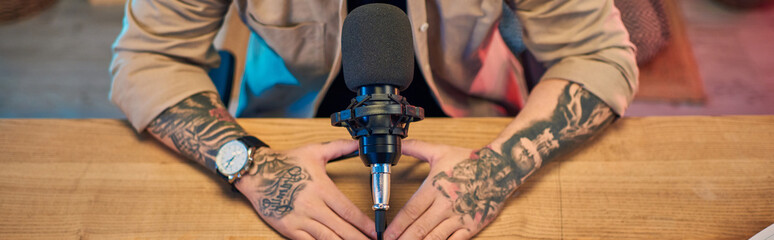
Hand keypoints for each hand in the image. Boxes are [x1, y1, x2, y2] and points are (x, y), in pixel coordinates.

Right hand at [235, 140, 375, 239]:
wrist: (255, 173)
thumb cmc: (285, 162)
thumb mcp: (314, 151)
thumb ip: (339, 148)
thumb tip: (359, 143)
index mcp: (321, 188)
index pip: (348, 211)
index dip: (364, 223)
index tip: (375, 230)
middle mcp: (312, 206)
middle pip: (342, 228)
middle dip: (359, 238)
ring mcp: (300, 220)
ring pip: (328, 239)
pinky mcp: (288, 229)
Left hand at [385, 140, 522, 239]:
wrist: (500, 169)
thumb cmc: (469, 162)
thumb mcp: (440, 151)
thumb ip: (416, 148)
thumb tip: (398, 144)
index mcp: (435, 187)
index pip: (411, 211)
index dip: (397, 225)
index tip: (386, 234)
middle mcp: (446, 204)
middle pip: (420, 228)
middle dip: (403, 239)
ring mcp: (459, 217)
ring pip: (435, 238)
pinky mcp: (471, 226)